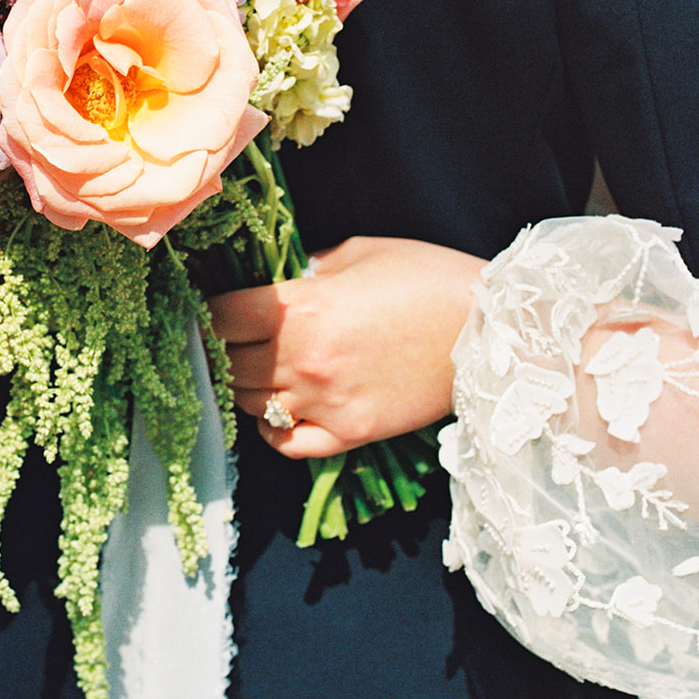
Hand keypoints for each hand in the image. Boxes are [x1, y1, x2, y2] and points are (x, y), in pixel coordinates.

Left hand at [208, 235, 483, 458]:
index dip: (204, 313)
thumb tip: (279, 282)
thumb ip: (307, 271)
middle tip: (223, 340)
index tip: (204, 309)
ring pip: (250, 405)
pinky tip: (278, 409)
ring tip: (253, 368)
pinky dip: (271, 430)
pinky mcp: (351, 434)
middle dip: (219, 350)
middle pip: (228, 365)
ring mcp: (325, 403)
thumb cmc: (428, 277)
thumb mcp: (357, 253)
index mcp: (300, 307)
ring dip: (242, 386)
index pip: (218, 318)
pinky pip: (286, 445)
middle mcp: (303, 360)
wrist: (494, 330)